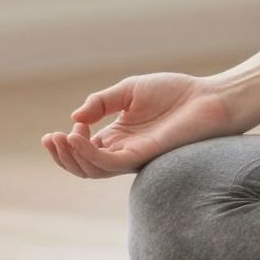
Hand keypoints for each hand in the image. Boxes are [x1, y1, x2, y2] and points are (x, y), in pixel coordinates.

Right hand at [39, 71, 237, 178]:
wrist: (209, 97)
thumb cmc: (176, 92)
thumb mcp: (129, 90)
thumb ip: (101, 102)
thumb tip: (74, 117)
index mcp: (119, 137)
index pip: (85, 150)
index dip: (71, 141)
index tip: (76, 122)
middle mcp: (124, 150)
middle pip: (84, 166)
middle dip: (62, 156)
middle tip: (50, 139)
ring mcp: (134, 156)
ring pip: (93, 170)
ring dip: (71, 157)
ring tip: (62, 138)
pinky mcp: (144, 156)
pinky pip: (110, 164)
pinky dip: (89, 154)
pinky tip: (79, 138)